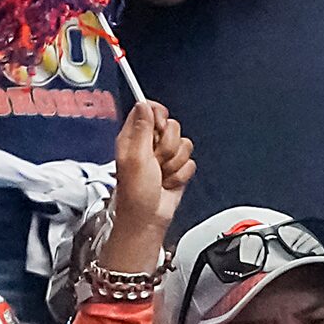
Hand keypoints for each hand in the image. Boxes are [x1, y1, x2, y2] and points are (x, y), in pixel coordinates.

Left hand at [96, 101, 191, 276]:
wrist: (148, 219)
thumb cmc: (135, 194)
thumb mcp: (135, 157)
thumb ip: (141, 128)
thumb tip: (143, 104)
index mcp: (133, 138)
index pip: (148, 109)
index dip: (158, 116)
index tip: (159, 128)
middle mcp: (148, 145)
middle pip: (172, 126)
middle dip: (168, 146)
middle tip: (156, 161)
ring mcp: (164, 157)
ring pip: (184, 144)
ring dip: (174, 163)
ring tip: (161, 175)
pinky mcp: (177, 168)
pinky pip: (190, 162)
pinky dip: (181, 175)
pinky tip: (168, 183)